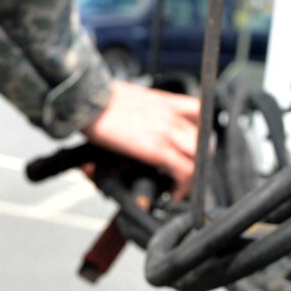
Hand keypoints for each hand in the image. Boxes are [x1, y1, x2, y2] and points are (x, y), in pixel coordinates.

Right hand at [82, 82, 200, 197]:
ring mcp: (166, 131)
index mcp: (164, 101)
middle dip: (200, 157)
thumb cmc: (99, 98)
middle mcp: (170, 115)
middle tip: (189, 170)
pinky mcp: (157, 149)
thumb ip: (137, 113)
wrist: (87, 97)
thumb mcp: (127, 97)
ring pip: (199, 156)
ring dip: (193, 174)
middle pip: (203, 137)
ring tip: (181, 187)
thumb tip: (129, 127)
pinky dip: (182, 186)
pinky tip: (173, 193)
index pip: (198, 111)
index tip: (194, 144)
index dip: (201, 129)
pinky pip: (183, 170)